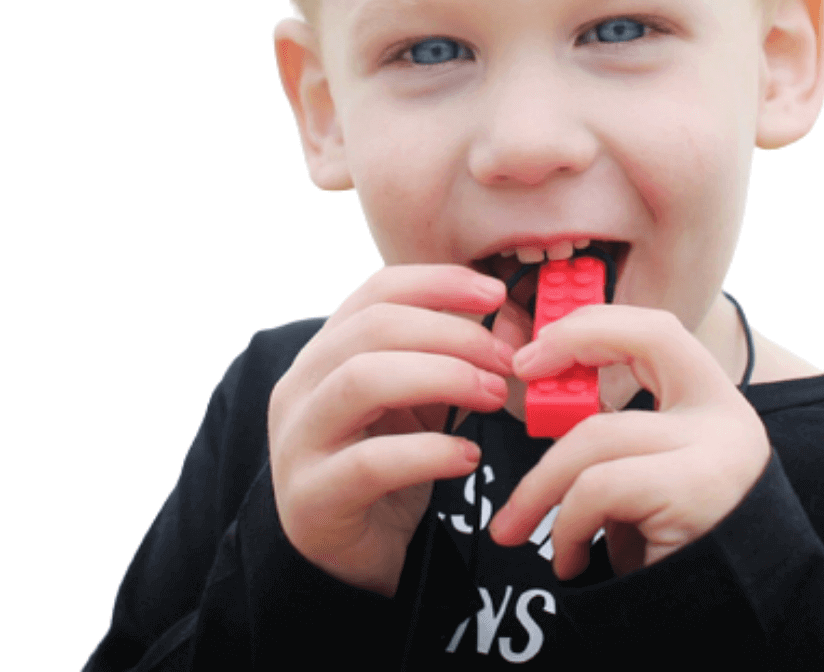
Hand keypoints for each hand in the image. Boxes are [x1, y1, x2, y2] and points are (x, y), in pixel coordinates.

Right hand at [267, 265, 510, 596]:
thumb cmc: (391, 460)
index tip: (496, 293)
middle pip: (374, 327)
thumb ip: (452, 357)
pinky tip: (468, 455)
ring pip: (361, 380)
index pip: (378, 290)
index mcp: (328, 349)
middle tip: (507, 358)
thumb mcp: (421, 398)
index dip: (439, 282)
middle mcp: (302, 385)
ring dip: (442, 378)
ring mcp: (299, 440)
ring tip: (493, 396)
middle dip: (453, 334)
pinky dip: (429, 452)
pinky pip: (370, 461)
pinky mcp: (311, 498)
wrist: (353, 552)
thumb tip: (512, 323)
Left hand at [487, 304, 769, 579]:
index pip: (657, 330)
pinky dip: (568, 525)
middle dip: (562, 371)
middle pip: (636, 353)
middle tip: (518, 383)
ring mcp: (717, 453)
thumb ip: (617, 440)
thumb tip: (548, 404)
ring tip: (519, 527)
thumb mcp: (649, 482)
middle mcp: (726, 418)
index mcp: (715, 404)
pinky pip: (600, 487)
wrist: (735, 626)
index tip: (537, 352)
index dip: (594, 324)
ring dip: (541, 485)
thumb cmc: (677, 557)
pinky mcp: (696, 496)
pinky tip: (571, 560)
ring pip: (599, 432)